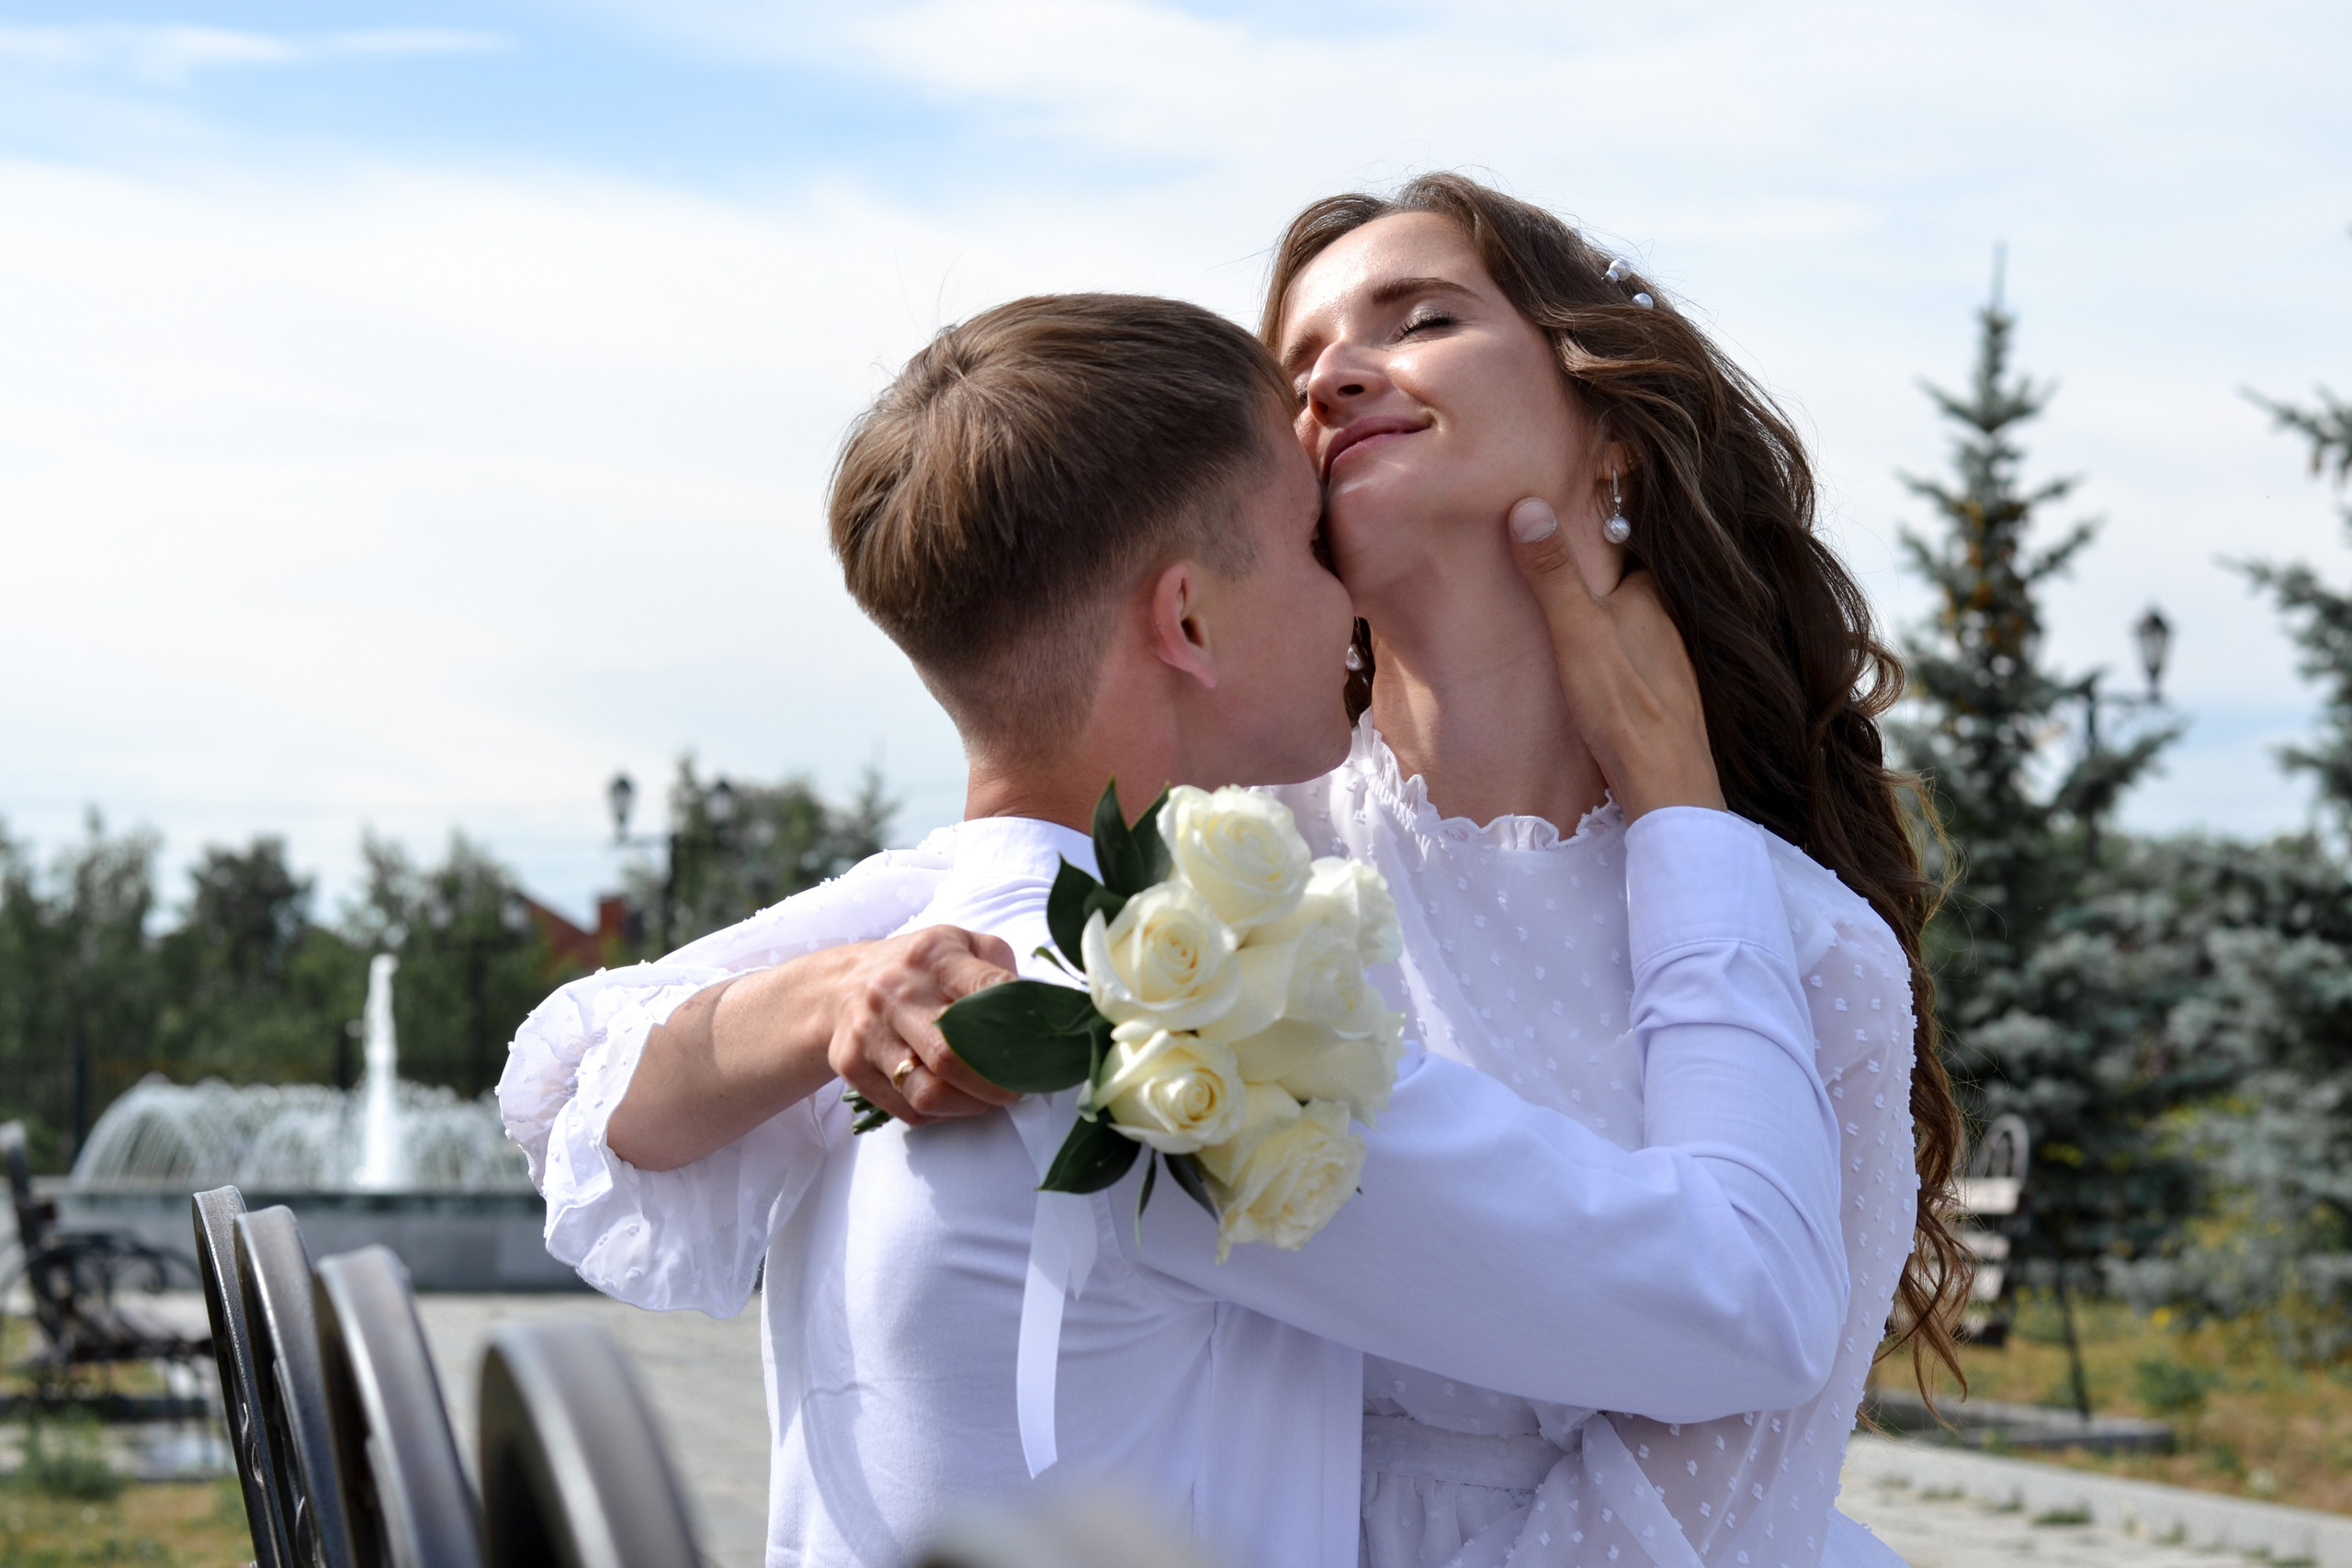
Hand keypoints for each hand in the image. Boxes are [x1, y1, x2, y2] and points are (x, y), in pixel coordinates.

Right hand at [826, 926, 1023, 1126]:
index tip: (1045, 1048)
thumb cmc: (918, 969)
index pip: (988, 991)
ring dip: (972, 1105)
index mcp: (934, 955)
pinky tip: (955, 1099)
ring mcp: (870, 1031)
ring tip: (990, 1097)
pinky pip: (907, 1109)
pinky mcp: (852, 1065)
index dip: (1022, 1026)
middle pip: (955, 1054)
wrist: (842, 984)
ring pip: (930, 1092)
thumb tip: (1041, 1011)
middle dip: (999, 1081)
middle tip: (1021, 1087)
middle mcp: (897, 991)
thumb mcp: (961, 945)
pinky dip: (941, 1114)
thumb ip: (1001, 969)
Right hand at [1506, 496, 1725, 819]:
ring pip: (1638, 626)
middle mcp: (1671, 623)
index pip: (1624, 549)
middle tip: (1555, 570)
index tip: (1564, 520)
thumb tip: (1528, 504)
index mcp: (1651, 597)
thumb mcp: (1576, 633)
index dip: (1597, 534)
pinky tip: (1604, 672)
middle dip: (1601, 580)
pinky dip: (1623, 655)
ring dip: (1612, 621)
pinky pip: (1643, 660)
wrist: (1666, 784)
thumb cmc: (1621, 706)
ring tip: (1575, 619)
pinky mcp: (1673, 698)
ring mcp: (1675, 662)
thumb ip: (1553, 573)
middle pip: (1630, 587)